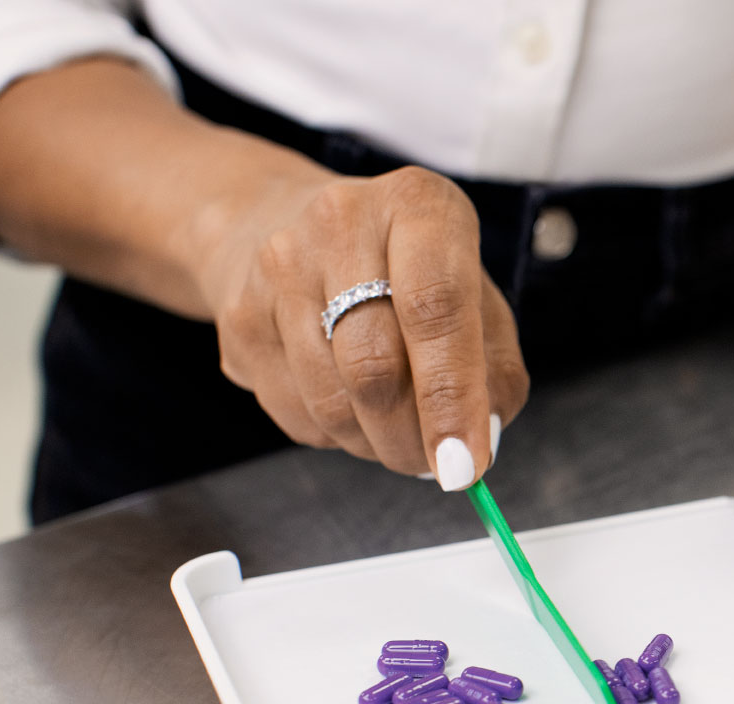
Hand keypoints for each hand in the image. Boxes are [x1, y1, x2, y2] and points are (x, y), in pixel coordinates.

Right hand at [199, 165, 528, 488]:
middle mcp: (341, 222)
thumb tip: (483, 440)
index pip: (437, 308)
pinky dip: (336, 436)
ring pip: (332, 401)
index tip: (466, 462)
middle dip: (413, 439)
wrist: (279, 221)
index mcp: (418, 205)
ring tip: (398, 437)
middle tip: (437, 466)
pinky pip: (294, 413)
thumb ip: (494, 366)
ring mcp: (278, 267)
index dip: (454, 397)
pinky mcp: (239, 316)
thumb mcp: (473, 293)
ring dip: (376, 445)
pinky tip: (351, 410)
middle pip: (376, 366)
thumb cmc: (403, 269)